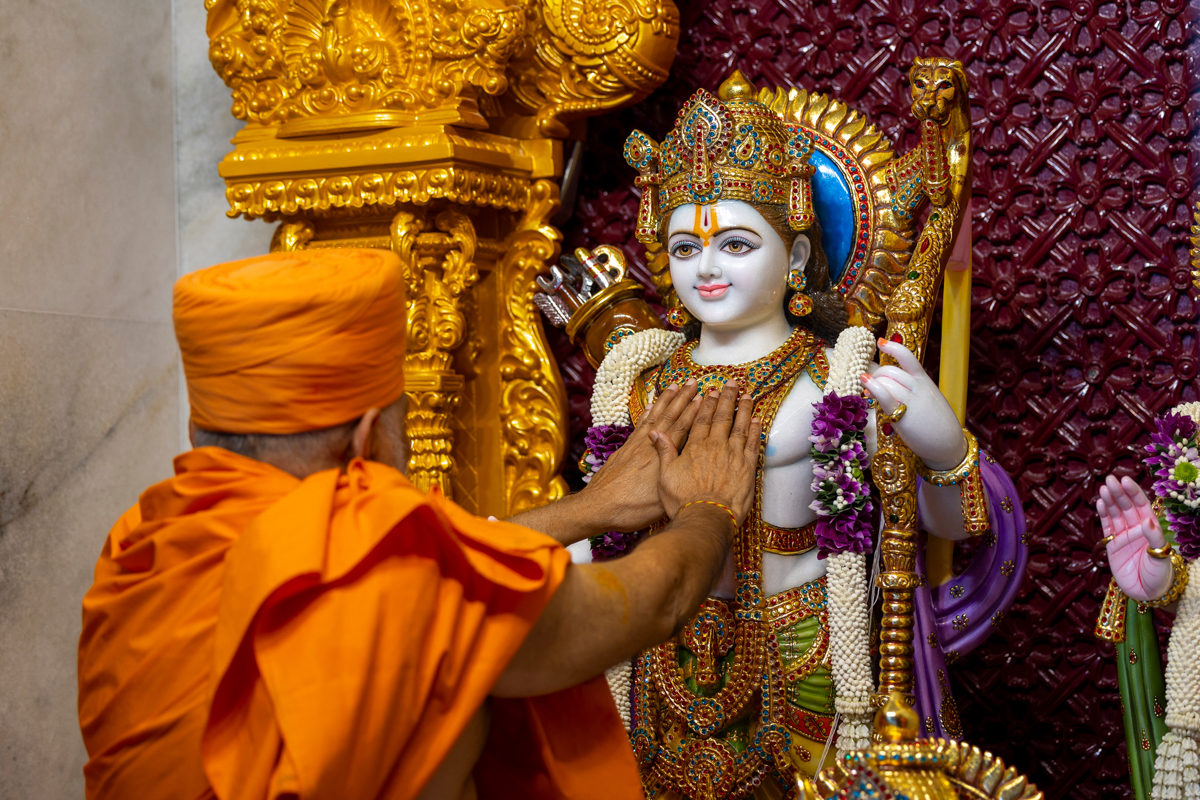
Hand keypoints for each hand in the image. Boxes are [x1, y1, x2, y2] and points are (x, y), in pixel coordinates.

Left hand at [579, 378, 702, 530]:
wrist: (598, 507)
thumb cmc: (632, 508)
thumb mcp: (661, 500)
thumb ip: (677, 481)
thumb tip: (693, 470)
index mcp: (662, 457)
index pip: (682, 429)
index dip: (694, 413)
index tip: (704, 397)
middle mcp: (649, 446)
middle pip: (670, 417)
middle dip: (683, 398)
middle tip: (694, 382)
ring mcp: (636, 445)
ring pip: (655, 416)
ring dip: (666, 400)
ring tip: (675, 385)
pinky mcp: (625, 449)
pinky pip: (640, 424)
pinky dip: (647, 412)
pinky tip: (650, 405)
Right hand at [650, 381, 761, 523]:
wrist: (706, 518)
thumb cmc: (683, 501)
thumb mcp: (665, 476)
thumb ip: (664, 452)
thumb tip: (656, 432)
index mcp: (695, 447)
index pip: (702, 419)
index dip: (707, 404)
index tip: (711, 392)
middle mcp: (715, 447)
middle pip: (722, 417)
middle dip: (727, 399)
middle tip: (732, 384)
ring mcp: (733, 456)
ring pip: (740, 426)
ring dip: (744, 409)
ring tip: (748, 395)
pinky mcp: (747, 468)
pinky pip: (753, 444)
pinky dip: (756, 430)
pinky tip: (757, 420)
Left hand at [862, 338, 966, 469]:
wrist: (948, 444)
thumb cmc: (937, 425)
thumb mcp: (929, 400)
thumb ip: (913, 391)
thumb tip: (890, 387)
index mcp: (924, 381)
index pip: (907, 357)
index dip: (892, 347)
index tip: (880, 342)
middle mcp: (917, 387)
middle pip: (889, 370)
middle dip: (876, 376)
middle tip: (871, 386)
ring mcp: (910, 400)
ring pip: (885, 381)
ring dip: (872, 384)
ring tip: (868, 394)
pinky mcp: (902, 414)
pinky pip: (884, 394)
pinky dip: (872, 386)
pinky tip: (865, 383)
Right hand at [1097, 474, 1173, 601]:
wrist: (1148, 593)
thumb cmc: (1160, 574)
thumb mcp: (1162, 555)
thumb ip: (1155, 537)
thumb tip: (1147, 520)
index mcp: (1150, 527)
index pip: (1141, 505)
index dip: (1133, 492)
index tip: (1126, 480)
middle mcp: (1136, 528)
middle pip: (1126, 506)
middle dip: (1118, 492)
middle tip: (1110, 479)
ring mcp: (1123, 536)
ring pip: (1115, 514)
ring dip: (1109, 500)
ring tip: (1103, 488)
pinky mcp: (1112, 545)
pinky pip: (1107, 527)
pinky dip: (1103, 515)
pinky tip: (1100, 503)